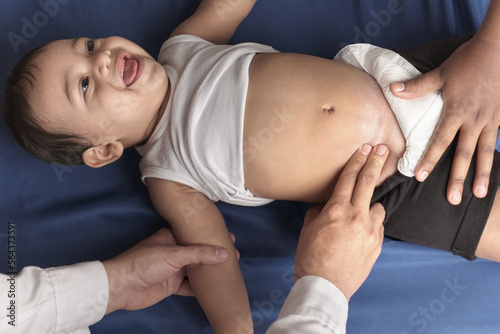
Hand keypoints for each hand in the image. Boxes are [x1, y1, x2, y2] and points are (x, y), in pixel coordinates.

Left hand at [103, 228, 233, 313]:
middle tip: (235, 256)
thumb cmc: (142, 263)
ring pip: (196, 269)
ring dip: (209, 271)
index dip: (212, 236)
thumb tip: (223, 253)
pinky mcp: (171, 284)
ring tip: (228, 272)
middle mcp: (174, 251)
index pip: (196, 234)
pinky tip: (213, 288)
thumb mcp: (174, 254)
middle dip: (215, 255)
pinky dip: (201, 287)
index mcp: (172, 237)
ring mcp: (173, 269)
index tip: (230, 239)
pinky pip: (190, 286)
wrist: (122, 287)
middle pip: (199, 253)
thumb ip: (199, 254)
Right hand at [294, 144, 386, 300]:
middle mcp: (356, 216)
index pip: (349, 177)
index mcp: (336, 210)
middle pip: (369, 182)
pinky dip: (371, 224)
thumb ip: (320, 211)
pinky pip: (377, 226)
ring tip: (362, 212)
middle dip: (376, 162)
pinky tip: (361, 231)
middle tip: (382, 149)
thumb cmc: (311, 258)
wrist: (325, 286)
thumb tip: (328, 204)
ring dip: (371, 204)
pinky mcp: (377, 244)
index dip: (357, 160)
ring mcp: (370, 230)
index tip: (365, 148)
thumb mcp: (308, 229)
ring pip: (378, 206)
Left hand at [390, 35, 499, 204]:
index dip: (429, 159)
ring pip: (484, 152)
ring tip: (479, 194)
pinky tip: (492, 171)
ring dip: (482, 174)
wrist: (498, 49)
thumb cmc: (466, 61)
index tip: (420, 176)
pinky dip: (492, 157)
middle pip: (464, 154)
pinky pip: (495, 141)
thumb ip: (417, 87)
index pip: (440, 141)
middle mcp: (474, 120)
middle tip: (452, 199)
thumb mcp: (440, 74)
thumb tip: (391, 89)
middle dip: (457, 178)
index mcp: (456, 112)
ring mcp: (490, 120)